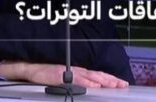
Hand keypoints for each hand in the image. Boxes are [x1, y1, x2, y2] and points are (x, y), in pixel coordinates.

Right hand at [0, 61, 128, 88]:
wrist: (33, 68)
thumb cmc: (48, 73)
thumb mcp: (66, 77)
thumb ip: (78, 80)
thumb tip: (91, 86)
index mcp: (80, 71)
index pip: (98, 75)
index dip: (110, 78)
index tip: (122, 83)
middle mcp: (78, 70)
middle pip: (98, 75)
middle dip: (111, 80)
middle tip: (123, 84)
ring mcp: (70, 72)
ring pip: (91, 77)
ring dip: (103, 81)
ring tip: (114, 85)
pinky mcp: (62, 76)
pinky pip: (77, 80)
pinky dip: (87, 82)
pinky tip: (94, 86)